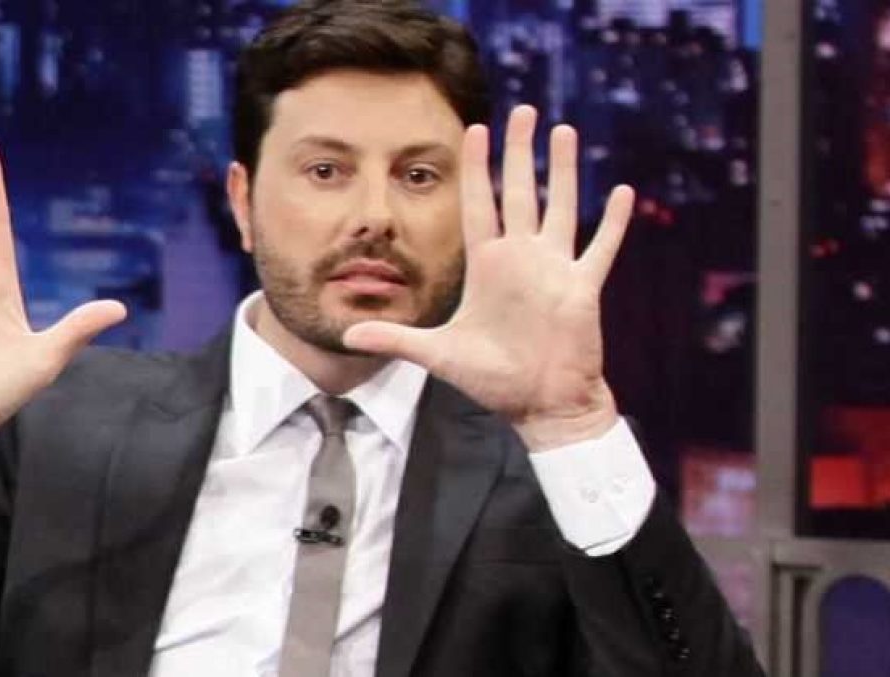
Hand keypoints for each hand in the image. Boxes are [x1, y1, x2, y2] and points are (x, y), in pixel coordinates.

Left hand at [343, 106, 633, 450]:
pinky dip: (612, 222)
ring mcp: (555, 270)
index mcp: (488, 266)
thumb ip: (396, 338)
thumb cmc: (494, 380)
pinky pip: (600, 248)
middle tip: (523, 111)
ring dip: (563, 170)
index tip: (475, 130)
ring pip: (561, 207)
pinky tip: (622, 191)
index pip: (480, 205)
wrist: (540, 405)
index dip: (477, 169)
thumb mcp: (438, 354)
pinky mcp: (583, 289)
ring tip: (564, 130)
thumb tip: (348, 334)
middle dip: (520, 152)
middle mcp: (521, 259)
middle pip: (520, 192)